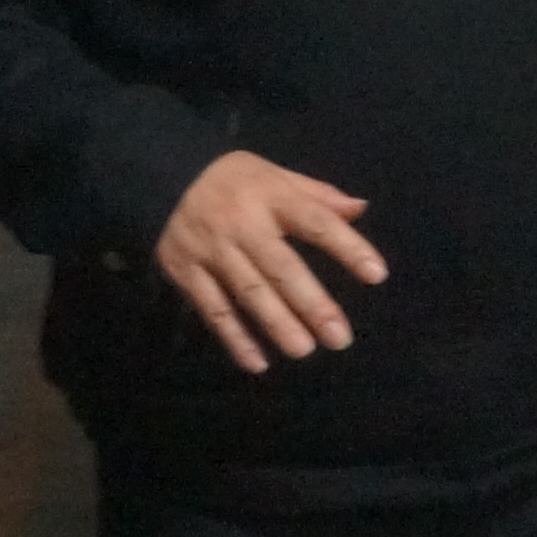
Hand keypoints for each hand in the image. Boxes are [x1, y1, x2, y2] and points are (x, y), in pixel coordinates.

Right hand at [155, 151, 390, 373]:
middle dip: (312, 303)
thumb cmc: (232, 180)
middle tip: (339, 337)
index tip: (376, 275)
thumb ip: (317, 195)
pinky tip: (257, 362)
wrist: (160, 176)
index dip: (347, 246)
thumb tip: (361, 208)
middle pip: (281, 266)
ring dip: (277, 324)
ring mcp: (213, 250)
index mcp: (272, 196)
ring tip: (304, 350)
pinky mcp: (187, 272)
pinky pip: (214, 309)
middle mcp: (243, 224)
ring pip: (248, 291)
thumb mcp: (274, 174)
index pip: (316, 222)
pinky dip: (234, 338)